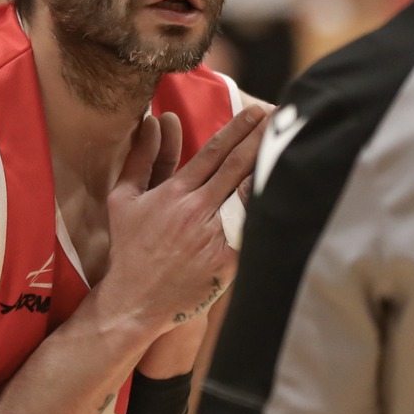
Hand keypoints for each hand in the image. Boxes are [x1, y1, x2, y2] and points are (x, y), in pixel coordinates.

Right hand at [97, 105, 267, 340]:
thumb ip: (141, 157)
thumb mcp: (124, 198)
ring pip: (251, 196)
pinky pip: (253, 232)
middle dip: (261, 138)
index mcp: (175, 193)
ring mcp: (214, 236)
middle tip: (281, 118)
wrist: (136, 301)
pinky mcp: (228, 262)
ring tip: (289, 150)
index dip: (239, 128)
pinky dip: (267, 212)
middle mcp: (197, 210)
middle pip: (238, 166)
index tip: (256, 112)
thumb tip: (152, 120)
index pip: (214, 152)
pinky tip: (285, 195)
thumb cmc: (129, 248)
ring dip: (270, 170)